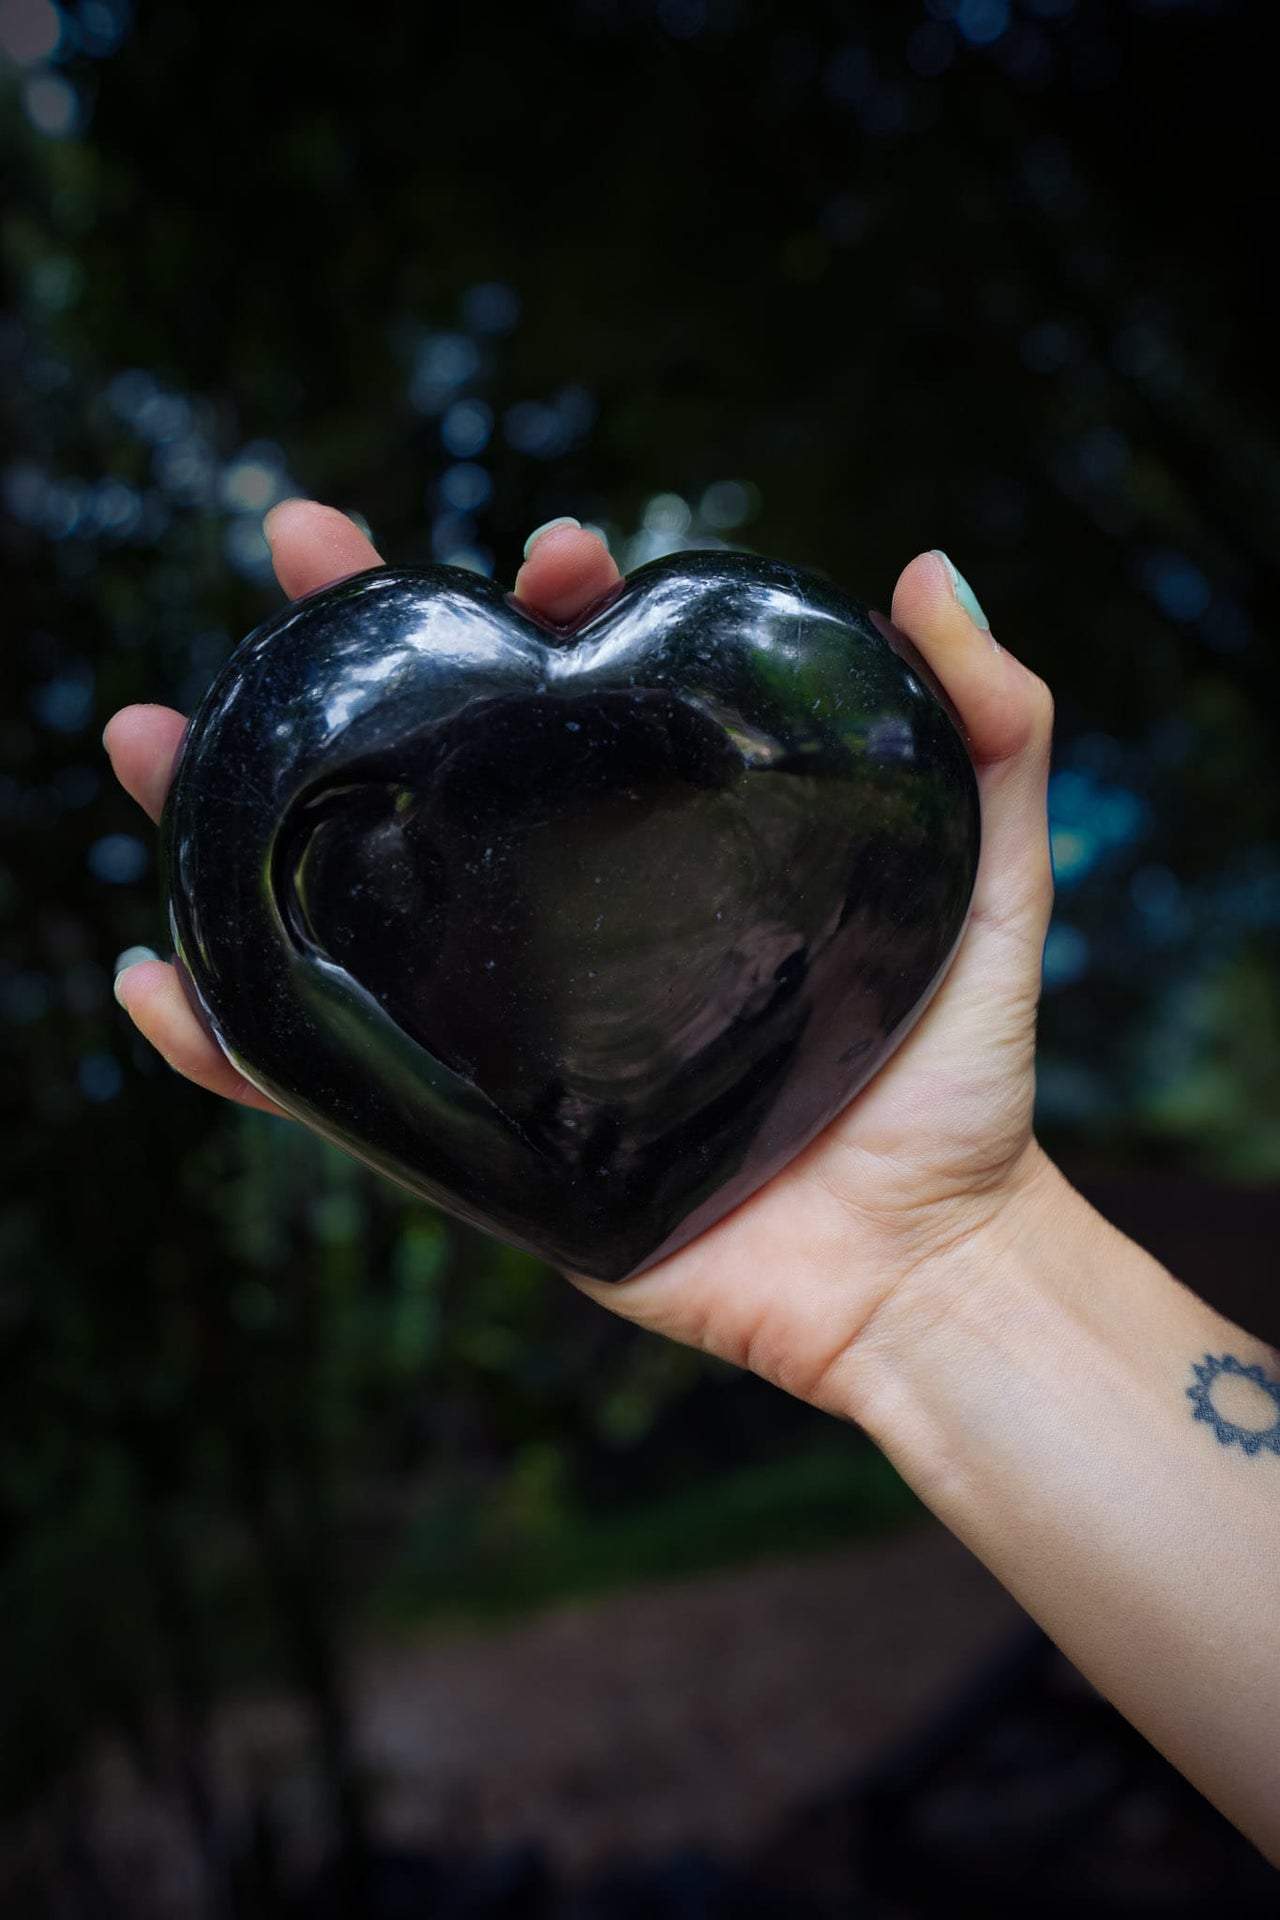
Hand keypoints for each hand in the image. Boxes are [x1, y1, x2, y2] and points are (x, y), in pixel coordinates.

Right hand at [107, 510, 1054, 1417]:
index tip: (557, 547)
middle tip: (295, 548)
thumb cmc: (957, 1078)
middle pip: (436, 764)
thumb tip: (929, 568)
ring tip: (145, 742)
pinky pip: (330, 1094)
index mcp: (670, 841)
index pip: (586, 689)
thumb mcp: (1001, 886)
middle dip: (352, 651)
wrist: (923, 1267)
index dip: (550, 595)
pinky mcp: (477, 1139)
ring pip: (346, 906)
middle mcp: (573, 913)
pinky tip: (155, 982)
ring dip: (233, 820)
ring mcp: (508, 1023)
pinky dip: (229, 1047)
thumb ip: (995, 734)